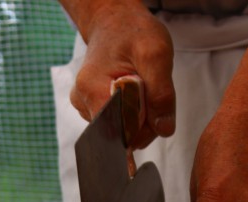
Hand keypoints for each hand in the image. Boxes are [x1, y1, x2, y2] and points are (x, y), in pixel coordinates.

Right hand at [69, 3, 175, 148]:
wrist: (117, 21)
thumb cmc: (133, 32)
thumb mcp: (156, 55)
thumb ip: (161, 94)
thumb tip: (163, 129)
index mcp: (93, 90)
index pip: (120, 133)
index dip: (143, 128)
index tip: (154, 109)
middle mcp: (84, 101)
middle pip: (121, 135)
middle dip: (146, 122)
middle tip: (153, 94)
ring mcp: (87, 104)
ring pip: (123, 131)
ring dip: (142, 118)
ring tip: (144, 89)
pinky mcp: (95, 105)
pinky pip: (120, 123)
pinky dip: (135, 114)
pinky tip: (137, 94)